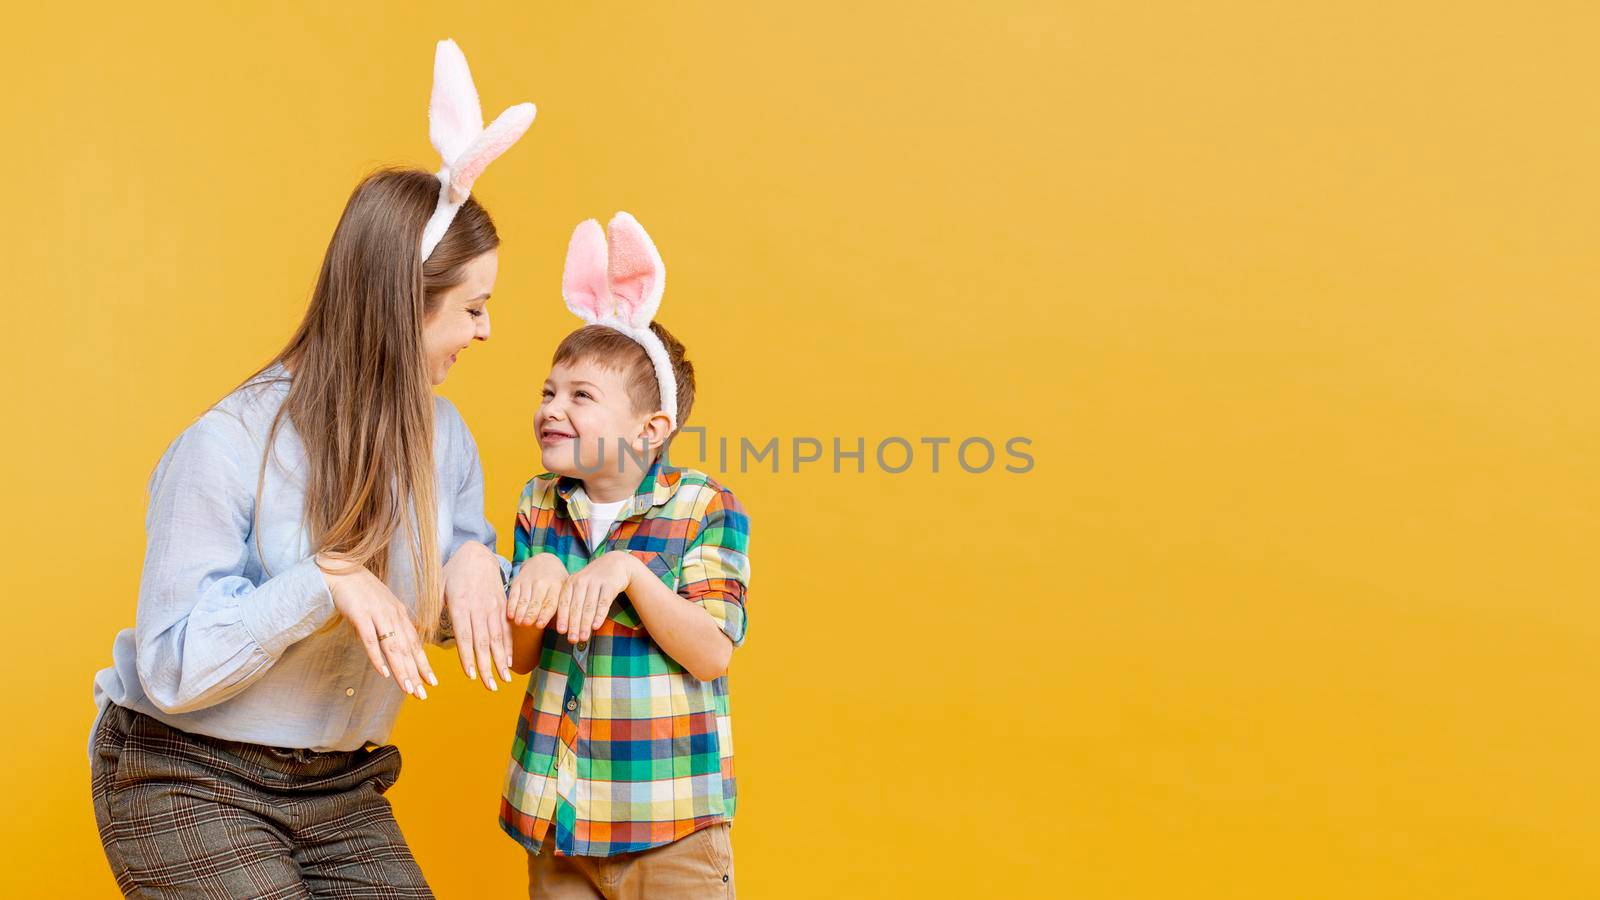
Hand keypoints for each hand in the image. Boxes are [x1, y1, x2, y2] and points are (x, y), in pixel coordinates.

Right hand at [320, 554, 434, 699]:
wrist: (341, 571)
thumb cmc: (362, 592)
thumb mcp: (383, 608)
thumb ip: (392, 626)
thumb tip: (398, 647)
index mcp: (400, 614)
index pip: (414, 644)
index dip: (423, 664)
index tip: (431, 682)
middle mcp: (393, 615)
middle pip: (407, 649)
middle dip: (416, 673)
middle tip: (423, 694)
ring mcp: (377, 615)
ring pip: (392, 647)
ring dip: (401, 670)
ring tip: (408, 689)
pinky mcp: (360, 615)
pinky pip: (370, 639)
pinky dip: (377, 657)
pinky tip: (383, 672)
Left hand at [442, 541, 512, 690]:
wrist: (478, 554)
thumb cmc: (453, 572)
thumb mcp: (437, 585)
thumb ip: (430, 607)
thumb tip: (416, 629)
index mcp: (460, 604)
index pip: (464, 635)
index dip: (468, 656)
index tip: (470, 675)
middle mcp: (479, 607)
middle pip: (483, 641)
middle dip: (487, 666)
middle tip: (490, 687)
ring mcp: (493, 607)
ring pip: (497, 638)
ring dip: (500, 661)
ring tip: (504, 680)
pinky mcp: (503, 606)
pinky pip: (507, 629)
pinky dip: (508, 647)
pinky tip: (509, 662)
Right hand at [508, 553, 568, 627]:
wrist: (543, 560)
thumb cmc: (556, 582)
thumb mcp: (563, 589)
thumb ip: (564, 606)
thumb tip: (564, 627)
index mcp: (557, 586)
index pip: (550, 602)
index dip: (544, 615)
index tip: (540, 625)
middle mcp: (543, 582)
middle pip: (536, 601)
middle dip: (531, 613)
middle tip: (527, 624)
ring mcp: (529, 581)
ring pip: (524, 599)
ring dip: (520, 611)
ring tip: (519, 622)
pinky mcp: (518, 581)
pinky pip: (513, 594)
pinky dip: (511, 605)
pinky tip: (510, 615)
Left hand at [552, 551, 639, 643]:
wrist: (615, 564)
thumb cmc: (593, 581)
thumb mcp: (580, 586)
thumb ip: (571, 602)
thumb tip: (564, 628)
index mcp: (570, 582)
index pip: (564, 603)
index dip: (562, 618)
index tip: (561, 632)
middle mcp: (581, 581)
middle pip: (576, 607)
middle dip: (574, 625)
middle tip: (572, 640)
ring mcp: (596, 582)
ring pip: (589, 607)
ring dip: (585, 624)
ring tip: (583, 638)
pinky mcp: (609, 584)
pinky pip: (603, 602)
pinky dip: (599, 615)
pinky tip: (596, 626)